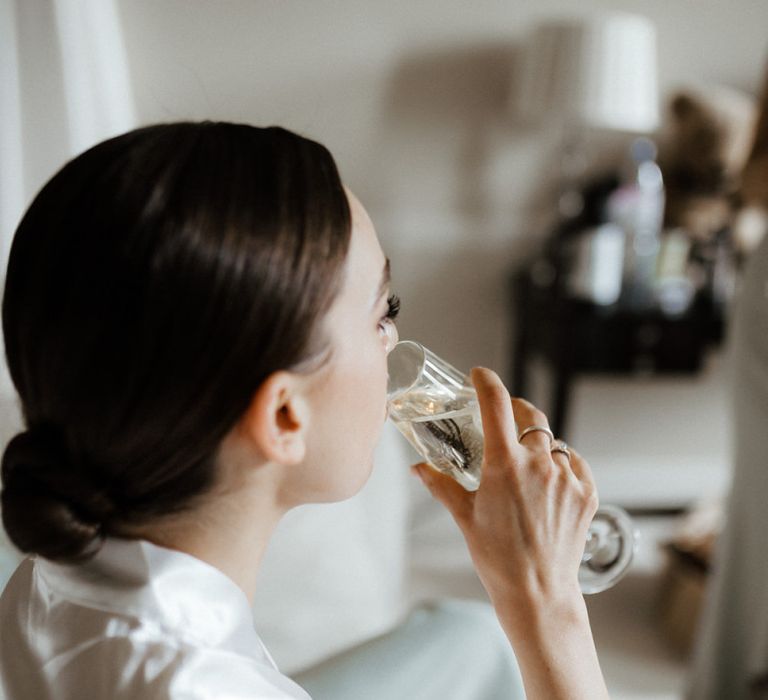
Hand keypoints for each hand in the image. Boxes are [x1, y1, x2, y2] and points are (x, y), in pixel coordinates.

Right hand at [412, 367, 597, 617]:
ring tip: (525, 462)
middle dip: (514, 410)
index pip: (496, 403)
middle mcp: (539, 464)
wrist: (538, 592)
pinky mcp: (587, 492)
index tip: (479, 375)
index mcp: (504, 464)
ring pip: (552, 440)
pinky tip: (548, 479)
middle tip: (503, 419)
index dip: (486, 381)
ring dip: (536, 442)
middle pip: (530, 414)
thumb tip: (418, 467)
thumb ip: (441, 484)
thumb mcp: (464, 516)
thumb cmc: (497, 557)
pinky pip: (574, 462)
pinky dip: (560, 462)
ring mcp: (567, 477)